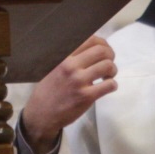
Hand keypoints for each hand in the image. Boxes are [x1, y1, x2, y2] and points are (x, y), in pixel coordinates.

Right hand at [19, 36, 115, 153]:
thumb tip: (92, 48)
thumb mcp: (53, 66)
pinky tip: (107, 87)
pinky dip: (113, 85)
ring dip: (112, 70)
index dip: (103, 43)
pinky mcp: (86, 96)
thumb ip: (70, 57)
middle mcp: (70, 66)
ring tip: (107, 76)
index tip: (104, 50)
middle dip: (110, 56)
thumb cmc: (49, 89)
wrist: (41, 113)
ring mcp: (78, 81)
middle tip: (108, 63)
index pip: (90, 39)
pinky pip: (109, 85)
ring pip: (108, 66)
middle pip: (102, 51)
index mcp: (63, 56)